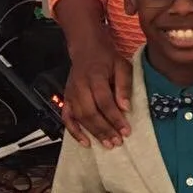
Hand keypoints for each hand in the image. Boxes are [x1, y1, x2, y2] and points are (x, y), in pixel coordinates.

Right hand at [62, 34, 133, 148]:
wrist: (86, 48)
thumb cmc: (107, 58)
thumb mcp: (122, 66)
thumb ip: (124, 86)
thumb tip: (126, 108)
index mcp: (94, 77)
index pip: (104, 101)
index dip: (115, 118)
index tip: (126, 131)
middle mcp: (80, 86)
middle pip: (90, 112)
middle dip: (104, 129)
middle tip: (117, 142)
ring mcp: (71, 93)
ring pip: (79, 116)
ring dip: (93, 132)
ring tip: (107, 144)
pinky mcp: (66, 98)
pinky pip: (66, 117)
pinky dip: (74, 131)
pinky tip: (85, 142)